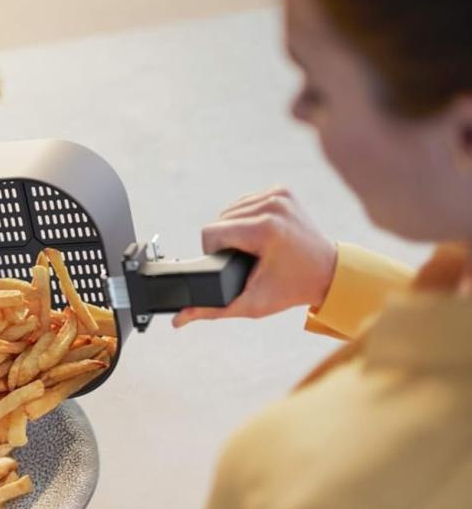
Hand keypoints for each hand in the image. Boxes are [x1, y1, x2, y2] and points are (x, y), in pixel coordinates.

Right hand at [173, 187, 337, 326]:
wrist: (330, 272)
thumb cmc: (291, 289)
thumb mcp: (252, 303)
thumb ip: (213, 310)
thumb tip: (180, 318)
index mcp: (265, 229)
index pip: (211, 233)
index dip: (214, 252)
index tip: (232, 264)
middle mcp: (273, 205)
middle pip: (219, 220)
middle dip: (226, 242)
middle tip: (246, 259)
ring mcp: (279, 195)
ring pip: (230, 210)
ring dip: (235, 229)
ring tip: (254, 248)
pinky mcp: (282, 190)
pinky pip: (246, 202)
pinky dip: (247, 218)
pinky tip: (259, 234)